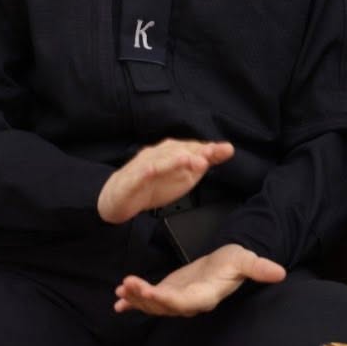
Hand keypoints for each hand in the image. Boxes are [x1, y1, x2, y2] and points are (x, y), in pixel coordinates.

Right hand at [97, 139, 233, 224]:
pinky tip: (154, 170)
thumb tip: (226, 150)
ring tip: (188, 160)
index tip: (225, 150)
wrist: (120, 197)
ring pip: (159, 159)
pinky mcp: (131, 178)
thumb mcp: (184, 175)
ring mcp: (144, 164)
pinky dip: (146, 170)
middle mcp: (159, 154)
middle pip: (178, 150)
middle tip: (210, 154)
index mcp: (173, 153)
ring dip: (173, 159)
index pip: (193, 148)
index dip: (208, 149)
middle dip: (194, 151)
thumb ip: (204, 162)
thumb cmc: (153, 184)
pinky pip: (139, 173)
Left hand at [113, 243, 285, 316]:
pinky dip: (132, 302)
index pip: (185, 303)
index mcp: (206, 295)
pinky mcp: (168, 292)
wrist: (225, 264)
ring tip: (122, 288)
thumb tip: (280, 273)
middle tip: (129, 286)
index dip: (167, 300)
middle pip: (164, 306)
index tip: (152, 292)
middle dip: (144, 298)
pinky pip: (148, 300)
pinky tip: (118, 300)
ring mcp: (176, 299)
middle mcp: (189, 302)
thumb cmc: (234, 262)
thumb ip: (259, 268)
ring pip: (153, 305)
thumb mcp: (246, 260)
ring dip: (136, 298)